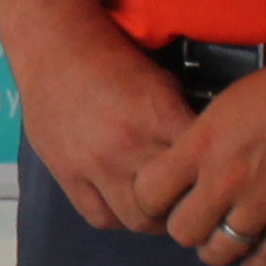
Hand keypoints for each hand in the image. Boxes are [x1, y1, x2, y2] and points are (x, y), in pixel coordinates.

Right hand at [10, 26, 198, 230]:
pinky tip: (123, 206)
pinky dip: (116, 217)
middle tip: (188, 204)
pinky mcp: (67, 172)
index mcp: (159, 116)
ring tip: (157, 210)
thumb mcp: (161, 81)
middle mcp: (129, 145)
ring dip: (152, 219)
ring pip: (136, 218)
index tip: (212, 183)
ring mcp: (95, 163)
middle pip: (171, 202)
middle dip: (184, 207)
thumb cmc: (111, 57)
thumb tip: (201, 151)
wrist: (53, 46)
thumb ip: (179, 119)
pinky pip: (98, 215)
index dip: (210, 180)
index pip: (200, 168)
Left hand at [128, 51, 265, 265]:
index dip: (151, 199)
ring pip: (222, 250)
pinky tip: (251, 265)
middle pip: (183, 231)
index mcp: (201, 146)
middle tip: (195, 222)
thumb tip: (187, 169)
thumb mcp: (223, 106)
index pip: (150, 192)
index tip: (161, 200)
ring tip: (219, 245)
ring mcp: (264, 201)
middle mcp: (226, 179)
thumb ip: (201, 143)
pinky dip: (258, 264)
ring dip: (218, 250)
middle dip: (185, 230)